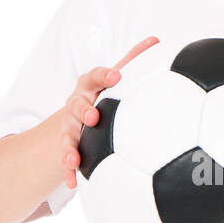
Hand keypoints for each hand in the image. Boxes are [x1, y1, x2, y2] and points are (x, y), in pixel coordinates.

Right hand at [61, 35, 158, 189]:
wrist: (81, 111)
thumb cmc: (105, 91)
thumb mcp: (118, 76)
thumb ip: (134, 59)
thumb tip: (156, 40)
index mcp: (90, 85)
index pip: (94, 76)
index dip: (103, 76)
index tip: (116, 76)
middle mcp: (76, 104)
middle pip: (75, 105)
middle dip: (83, 110)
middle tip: (94, 117)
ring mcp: (70, 126)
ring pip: (67, 135)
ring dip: (69, 147)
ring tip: (74, 159)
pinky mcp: (69, 145)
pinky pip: (67, 159)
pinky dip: (68, 171)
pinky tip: (72, 182)